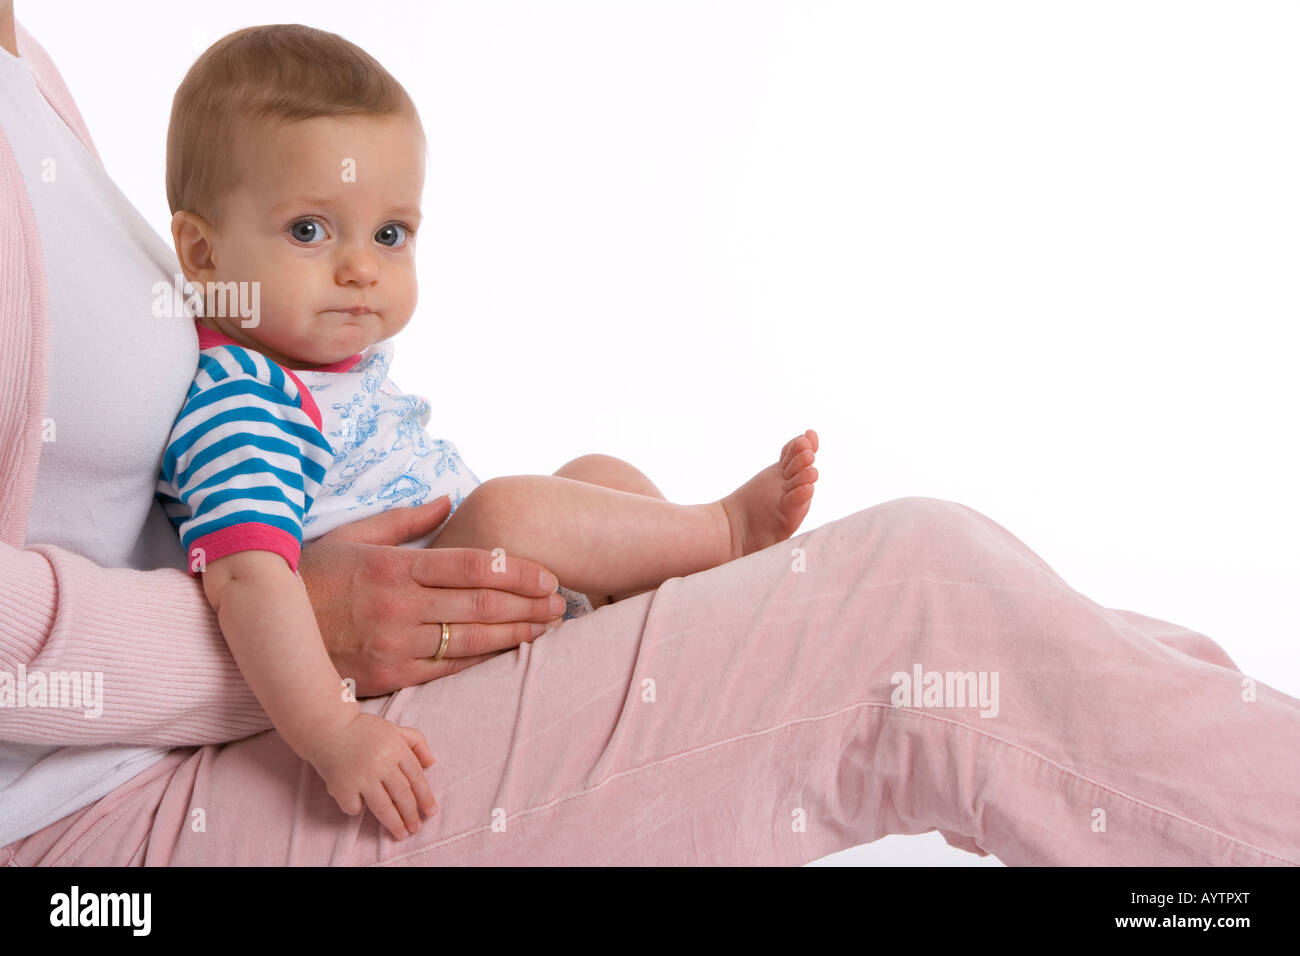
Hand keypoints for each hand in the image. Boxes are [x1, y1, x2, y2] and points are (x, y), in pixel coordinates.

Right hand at [298, 496, 567, 696]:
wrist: (264, 629)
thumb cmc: (313, 575)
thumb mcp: (354, 535)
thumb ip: (405, 520)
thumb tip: (447, 500)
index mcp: (393, 567)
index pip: (471, 567)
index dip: (516, 572)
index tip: (547, 575)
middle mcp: (397, 607)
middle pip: (480, 605)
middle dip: (528, 605)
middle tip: (561, 604)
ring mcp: (392, 646)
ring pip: (470, 641)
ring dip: (516, 635)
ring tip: (546, 628)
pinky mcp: (387, 679)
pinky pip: (446, 670)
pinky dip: (482, 661)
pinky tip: (509, 652)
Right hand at [307, 713, 436, 839]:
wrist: (328, 729)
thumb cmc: (363, 730)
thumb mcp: (394, 729)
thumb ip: (416, 742)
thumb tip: (431, 763)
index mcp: (396, 748)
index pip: (416, 778)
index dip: (425, 797)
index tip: (431, 812)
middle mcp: (381, 763)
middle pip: (402, 795)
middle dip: (411, 815)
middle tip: (416, 828)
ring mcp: (362, 776)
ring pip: (384, 807)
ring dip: (394, 823)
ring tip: (401, 833)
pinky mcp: (343, 786)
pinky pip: (355, 807)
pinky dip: (358, 808)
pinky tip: (360, 807)